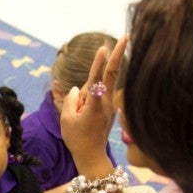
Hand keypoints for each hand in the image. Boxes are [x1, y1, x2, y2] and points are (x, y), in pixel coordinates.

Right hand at [60, 35, 127, 170]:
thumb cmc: (76, 138)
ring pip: (98, 89)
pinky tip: (84, 117)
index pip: (98, 79)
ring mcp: (111, 106)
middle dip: (118, 54)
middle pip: (112, 74)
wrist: (91, 156)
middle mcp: (106, 103)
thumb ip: (71, 99)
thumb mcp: (66, 119)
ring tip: (80, 118)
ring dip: (87, 96)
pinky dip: (90, 100)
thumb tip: (78, 89)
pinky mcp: (110, 110)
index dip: (99, 63)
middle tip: (126, 36)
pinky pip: (98, 98)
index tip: (104, 48)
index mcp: (95, 105)